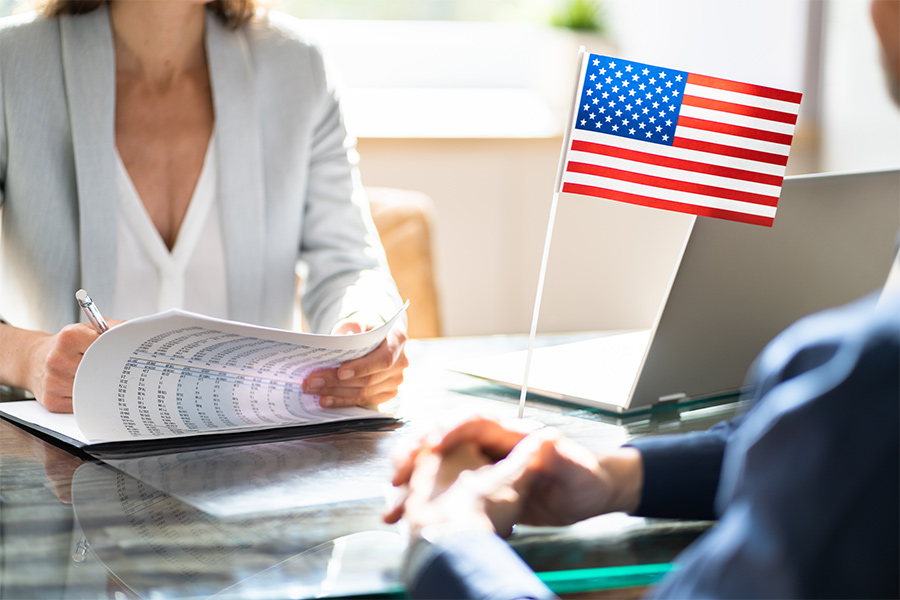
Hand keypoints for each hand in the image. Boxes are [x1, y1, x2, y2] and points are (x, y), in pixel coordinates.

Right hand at [22, 320, 122, 413]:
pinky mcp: (52, 400)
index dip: (119, 352)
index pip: (106, 346)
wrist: (35, 360)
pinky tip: (86, 388)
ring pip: (94, 389)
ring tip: (99, 376)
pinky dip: (90, 398)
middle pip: (101, 370)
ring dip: (102, 385)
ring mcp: (53, 381)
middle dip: (113, 370)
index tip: (127, 355)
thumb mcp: (87, 328)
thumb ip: (113, 328)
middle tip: (121, 370)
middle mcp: (57, 359)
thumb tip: (139, 333)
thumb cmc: (66, 345)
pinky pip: (83, 404)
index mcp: (69, 337)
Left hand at [302, 319, 408, 407]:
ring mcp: (395, 381)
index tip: (340, 372)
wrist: (371, 340)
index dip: (362, 367)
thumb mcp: (356, 322)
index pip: (383, 358)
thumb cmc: (363, 330)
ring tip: (313, 389)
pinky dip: (342, 402)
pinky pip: (363, 402)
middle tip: (312, 381)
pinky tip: (325, 399)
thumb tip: (340, 342)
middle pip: (369, 379)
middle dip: (337, 382)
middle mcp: (401, 362)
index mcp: (397, 340)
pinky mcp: (387, 394)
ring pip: (364, 393)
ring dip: (335, 393)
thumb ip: (351, 329)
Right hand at [385, 416, 643, 529]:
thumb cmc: (586, 476)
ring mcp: (480, 466)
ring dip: (412, 478)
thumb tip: (549, 439)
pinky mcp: (477, 488)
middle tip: (399, 469)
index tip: (433, 441)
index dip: (450, 428)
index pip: (472, 422)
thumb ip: (561, 455)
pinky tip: (405, 514)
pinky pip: (441, 489)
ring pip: (435, 464)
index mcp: (509, 434)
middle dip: (416, 450)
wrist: (590, 496)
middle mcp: (489, 446)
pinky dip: (421, 500)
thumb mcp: (578, 468)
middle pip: (443, 438)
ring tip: (394, 498)